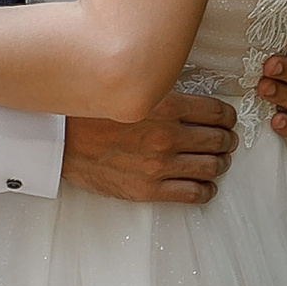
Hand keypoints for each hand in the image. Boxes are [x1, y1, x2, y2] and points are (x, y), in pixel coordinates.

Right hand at [62, 90, 237, 204]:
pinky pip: (193, 194)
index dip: (228, 117)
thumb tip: (191, 98)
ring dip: (219, 164)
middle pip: (219, 141)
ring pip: (211, 167)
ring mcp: (159, 165)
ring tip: (215, 161)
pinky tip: (204, 185)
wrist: (58, 140)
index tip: (226, 120)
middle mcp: (167, 136)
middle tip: (224, 140)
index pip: (217, 113)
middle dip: (226, 140)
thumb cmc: (91, 112)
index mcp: (166, 105)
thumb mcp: (132, 90)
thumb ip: (163, 93)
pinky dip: (206, 189)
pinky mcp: (148, 189)